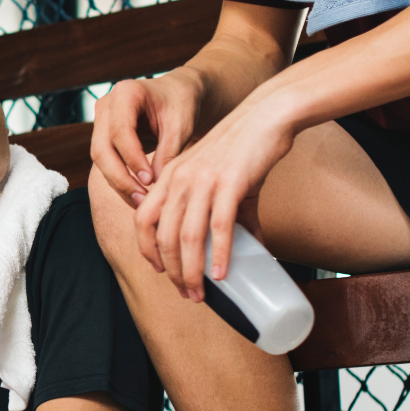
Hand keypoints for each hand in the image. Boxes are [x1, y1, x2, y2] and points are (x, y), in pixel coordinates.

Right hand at [90, 71, 202, 205]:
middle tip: (142, 199)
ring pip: (100, 159)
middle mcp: (106, 105)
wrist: (177, 95)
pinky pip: (106, 162)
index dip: (133, 159)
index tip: (150, 180)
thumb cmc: (181, 105)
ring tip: (141, 202)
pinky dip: (120, 180)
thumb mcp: (181, 125)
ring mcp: (101, 121)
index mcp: (126, 92)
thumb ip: (168, 152)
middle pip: (102, 148)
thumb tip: (154, 184)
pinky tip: (137, 195)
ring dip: (119, 184)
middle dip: (120, 178)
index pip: (120, 131)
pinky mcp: (103, 136)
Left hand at [133, 94, 295, 298]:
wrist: (266, 116)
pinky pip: (219, 227)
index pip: (142, 219)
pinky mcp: (229, 183)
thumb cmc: (244, 150)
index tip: (160, 272)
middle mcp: (179, 179)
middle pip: (163, 236)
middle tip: (187, 293)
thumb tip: (250, 250)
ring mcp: (203, 181)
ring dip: (191, 271)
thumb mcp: (219, 179)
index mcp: (170, 176)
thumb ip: (225, 213)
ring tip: (199, 294)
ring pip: (187, 237)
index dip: (147, 250)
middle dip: (172, 271)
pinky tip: (221, 274)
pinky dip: (218, 254)